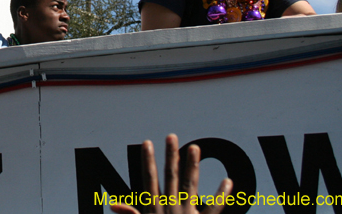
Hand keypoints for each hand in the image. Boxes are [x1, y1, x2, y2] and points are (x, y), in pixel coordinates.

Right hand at [111, 134, 231, 213]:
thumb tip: (114, 205)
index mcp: (155, 210)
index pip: (149, 180)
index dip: (148, 161)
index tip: (147, 143)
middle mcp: (170, 209)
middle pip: (170, 177)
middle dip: (171, 155)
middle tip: (172, 136)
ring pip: (190, 186)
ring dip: (193, 166)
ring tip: (195, 148)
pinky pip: (214, 209)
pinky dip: (221, 196)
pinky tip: (227, 181)